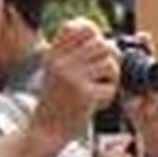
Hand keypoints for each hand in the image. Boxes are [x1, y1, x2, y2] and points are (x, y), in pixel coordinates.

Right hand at [30, 18, 119, 145]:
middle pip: (101, 44)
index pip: (78, 27)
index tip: (96, 44)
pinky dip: (109, 95)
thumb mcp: (55, 71)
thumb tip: (106, 41)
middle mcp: (61, 63)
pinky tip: (98, 102)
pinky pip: (111, 86)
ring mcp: (73, 78)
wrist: (45, 130)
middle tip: (106, 72)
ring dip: (112, 76)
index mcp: (54, 54)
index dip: (94, 31)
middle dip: (111, 57)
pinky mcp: (85, 95)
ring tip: (103, 87)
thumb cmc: (56, 101)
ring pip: (110, 63)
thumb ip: (72, 54)